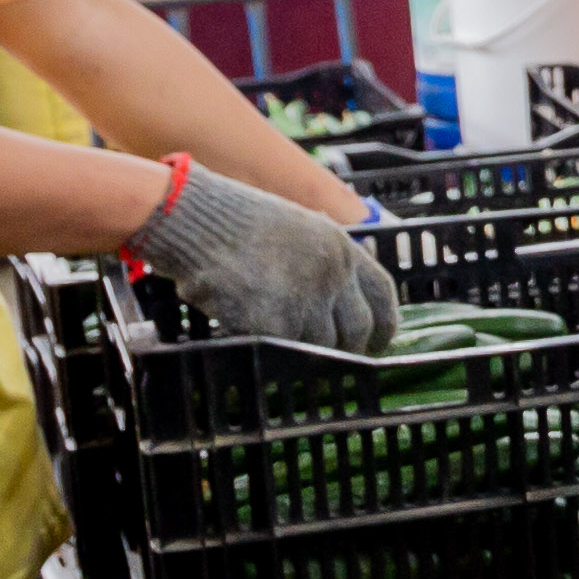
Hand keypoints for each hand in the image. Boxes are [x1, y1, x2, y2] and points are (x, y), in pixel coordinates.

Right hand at [133, 155, 403, 353]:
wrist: (194, 219)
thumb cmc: (235, 222)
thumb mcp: (299, 229)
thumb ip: (325, 262)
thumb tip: (338, 303)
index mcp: (342, 248)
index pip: (382, 295)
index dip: (385, 325)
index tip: (378, 344)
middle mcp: (332, 274)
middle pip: (357, 330)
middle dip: (346, 350)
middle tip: (329, 359)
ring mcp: (305, 300)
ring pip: (318, 346)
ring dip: (299, 347)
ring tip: (271, 330)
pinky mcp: (274, 323)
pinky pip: (281, 351)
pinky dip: (268, 349)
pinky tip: (248, 331)